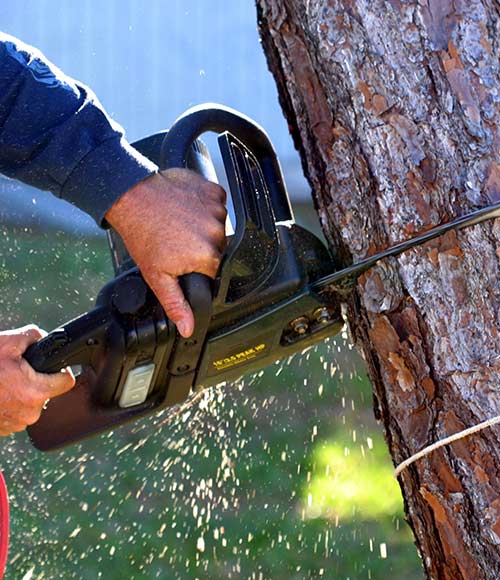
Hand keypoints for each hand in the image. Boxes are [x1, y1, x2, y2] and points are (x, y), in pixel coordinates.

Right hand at [0, 325, 74, 435]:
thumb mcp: (9, 342)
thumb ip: (35, 336)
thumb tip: (46, 338)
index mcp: (35, 392)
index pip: (66, 381)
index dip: (60, 370)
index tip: (50, 366)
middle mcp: (28, 413)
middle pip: (47, 392)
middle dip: (35, 380)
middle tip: (15, 371)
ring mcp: (15, 425)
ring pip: (30, 403)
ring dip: (20, 393)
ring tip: (2, 382)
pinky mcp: (2, 430)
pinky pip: (15, 413)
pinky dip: (8, 403)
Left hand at [105, 168, 226, 337]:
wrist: (132, 197)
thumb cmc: (142, 234)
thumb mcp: (157, 276)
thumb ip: (176, 304)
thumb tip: (189, 328)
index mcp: (207, 257)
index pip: (213, 270)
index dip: (196, 266)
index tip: (181, 258)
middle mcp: (217, 233)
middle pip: (217, 248)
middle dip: (200, 246)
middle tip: (176, 240)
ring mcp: (217, 210)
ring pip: (217, 226)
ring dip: (203, 225)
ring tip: (178, 223)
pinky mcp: (214, 191)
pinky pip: (217, 204)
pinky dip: (205, 206)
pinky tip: (185, 209)